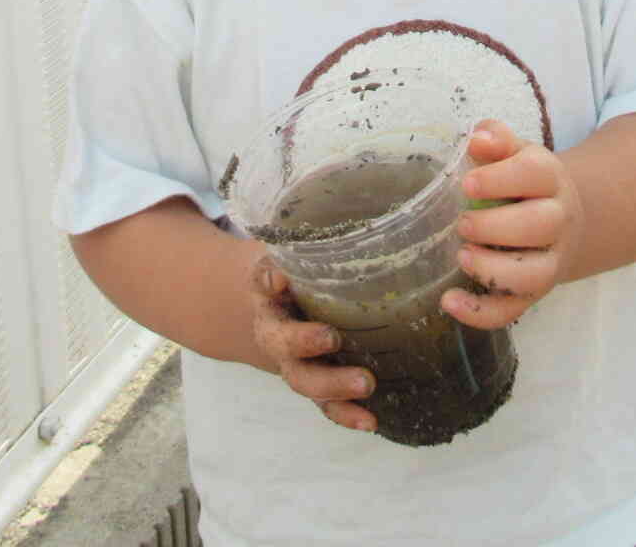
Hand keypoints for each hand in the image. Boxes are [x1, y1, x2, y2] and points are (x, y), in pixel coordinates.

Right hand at [247, 254, 375, 433]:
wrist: (272, 308)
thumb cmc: (295, 271)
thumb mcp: (294, 249)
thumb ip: (308, 240)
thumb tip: (334, 213)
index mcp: (269, 297)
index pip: (264, 287)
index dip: (270, 282)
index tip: (280, 278)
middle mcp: (277, 334)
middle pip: (285, 348)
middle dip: (305, 344)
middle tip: (332, 339)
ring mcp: (296, 363)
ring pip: (306, 381)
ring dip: (333, 388)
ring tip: (367, 386)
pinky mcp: (317, 382)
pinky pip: (327, 404)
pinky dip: (347, 415)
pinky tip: (371, 422)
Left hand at [445, 119, 582, 329]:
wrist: (562, 218)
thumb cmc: (524, 182)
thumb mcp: (515, 153)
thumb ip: (496, 139)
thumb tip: (477, 138)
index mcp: (550, 179)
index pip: (535, 174)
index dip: (501, 179)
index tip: (466, 183)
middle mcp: (558, 221)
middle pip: (540, 226)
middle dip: (497, 226)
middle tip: (463, 223)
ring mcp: (550, 261)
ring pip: (534, 275)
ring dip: (495, 270)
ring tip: (462, 257)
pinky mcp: (534, 293)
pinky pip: (513, 310)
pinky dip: (481, 313)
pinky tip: (449, 301)